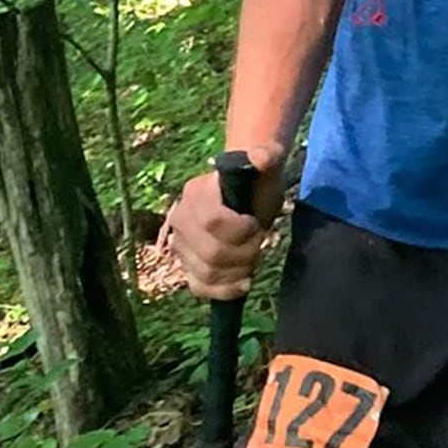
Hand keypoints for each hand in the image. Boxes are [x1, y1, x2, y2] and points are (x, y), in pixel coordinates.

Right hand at [160, 150, 286, 300]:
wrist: (247, 199)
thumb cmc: (256, 182)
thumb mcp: (267, 166)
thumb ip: (267, 157)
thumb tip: (260, 156)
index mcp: (196, 192)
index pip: (214, 221)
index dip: (241, 229)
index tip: (255, 222)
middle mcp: (180, 218)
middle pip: (211, 253)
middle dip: (244, 254)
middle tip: (258, 242)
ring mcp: (180, 244)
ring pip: (206, 273)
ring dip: (238, 272)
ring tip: (251, 258)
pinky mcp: (186, 265)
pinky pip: (198, 287)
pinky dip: (223, 290)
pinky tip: (242, 283)